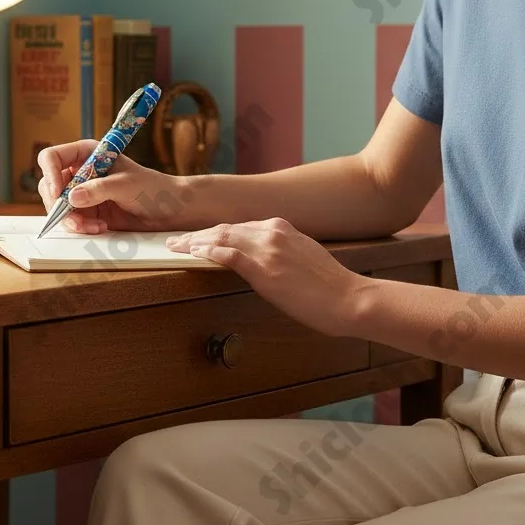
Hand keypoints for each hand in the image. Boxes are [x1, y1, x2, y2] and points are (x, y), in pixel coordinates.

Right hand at [37, 140, 189, 233]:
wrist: (168, 210)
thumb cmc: (152, 188)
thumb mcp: (126, 185)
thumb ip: (99, 189)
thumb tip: (72, 196)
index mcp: (87, 154)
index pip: (52, 157)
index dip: (50, 173)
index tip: (58, 193)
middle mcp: (80, 172)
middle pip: (50, 186)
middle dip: (59, 205)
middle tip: (75, 218)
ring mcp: (82, 193)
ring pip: (57, 207)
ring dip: (71, 220)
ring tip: (94, 226)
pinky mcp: (87, 212)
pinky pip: (70, 221)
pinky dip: (81, 227)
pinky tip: (100, 228)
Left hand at [166, 218, 363, 337]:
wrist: (349, 298)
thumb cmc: (329, 287)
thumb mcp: (301, 258)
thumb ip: (277, 253)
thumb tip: (256, 261)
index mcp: (281, 227)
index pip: (237, 226)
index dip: (213, 232)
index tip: (196, 238)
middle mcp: (273, 231)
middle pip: (224, 229)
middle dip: (197, 235)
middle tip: (175, 240)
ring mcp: (268, 248)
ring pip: (221, 238)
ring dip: (195, 242)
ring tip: (176, 246)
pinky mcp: (265, 268)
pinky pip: (228, 254)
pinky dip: (208, 252)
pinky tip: (194, 254)